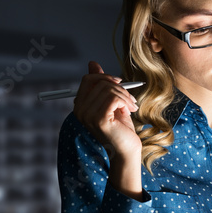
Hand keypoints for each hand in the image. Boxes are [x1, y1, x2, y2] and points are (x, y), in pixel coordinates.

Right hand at [73, 62, 143, 198]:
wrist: (127, 149)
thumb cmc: (120, 127)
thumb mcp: (111, 101)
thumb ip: (101, 84)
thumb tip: (92, 63)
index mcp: (80, 106)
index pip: (87, 79)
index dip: (104, 77)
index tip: (119, 82)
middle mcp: (80, 110)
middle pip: (99, 82)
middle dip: (119, 87)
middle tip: (130, 98)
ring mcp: (88, 115)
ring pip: (109, 89)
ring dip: (125, 96)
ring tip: (132, 106)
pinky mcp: (99, 119)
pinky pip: (114, 98)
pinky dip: (125, 101)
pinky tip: (130, 110)